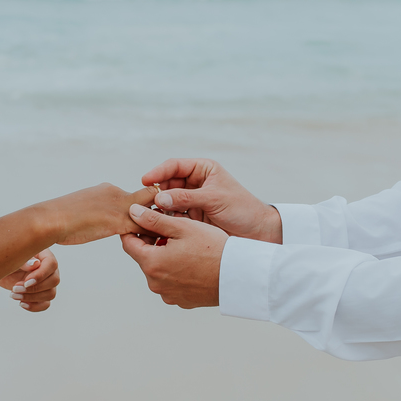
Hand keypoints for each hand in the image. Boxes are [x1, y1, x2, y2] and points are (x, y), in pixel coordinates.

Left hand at [0, 249, 59, 311]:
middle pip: (54, 281)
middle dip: (34, 288)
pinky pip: (45, 304)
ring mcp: (47, 283)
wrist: (0, 271)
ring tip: (14, 295)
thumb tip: (35, 264)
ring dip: (32, 298)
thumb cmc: (7, 261)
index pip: (52, 264)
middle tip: (15, 288)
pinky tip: (21, 303)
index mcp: (44, 255)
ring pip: (50, 294)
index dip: (41, 275)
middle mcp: (49, 269)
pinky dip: (34, 306)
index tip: (26, 282)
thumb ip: (24, 261)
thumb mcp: (13, 258)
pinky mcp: (42, 295)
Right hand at [45, 184, 158, 245]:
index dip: (145, 207)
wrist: (51, 219)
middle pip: (150, 198)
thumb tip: (99, 221)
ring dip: (161, 223)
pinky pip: (145, 227)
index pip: (136, 195)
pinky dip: (154, 235)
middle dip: (159, 211)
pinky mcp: (120, 221)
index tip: (149, 220)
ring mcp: (120, 206)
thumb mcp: (83, 209)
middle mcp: (118, 193)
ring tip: (167, 237)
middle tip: (167, 227)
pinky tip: (157, 246)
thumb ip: (97, 212)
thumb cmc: (60, 218)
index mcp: (109, 189)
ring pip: (152, 211)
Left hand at [120, 204, 227, 307]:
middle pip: (144, 257)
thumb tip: (133, 212)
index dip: (135, 229)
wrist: (238, 276)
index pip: (129, 244)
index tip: (145, 220)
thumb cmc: (213, 250)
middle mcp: (155, 283)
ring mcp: (168, 294)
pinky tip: (193, 262)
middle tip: (172, 229)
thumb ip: (154, 220)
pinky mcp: (181, 300)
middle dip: (153, 242)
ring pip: (158, 270)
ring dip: (165, 257)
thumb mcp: (182, 228)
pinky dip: (177, 272)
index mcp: (151, 264)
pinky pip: (172, 283)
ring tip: (186, 245)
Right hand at [142, 159, 281, 242]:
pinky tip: (155, 226)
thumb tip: (159, 199)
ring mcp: (192, 201)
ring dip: (157, 208)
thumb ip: (186, 198)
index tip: (146, 181)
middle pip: (167, 184)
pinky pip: (173, 217)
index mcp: (203, 170)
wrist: (257, 233)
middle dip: (155, 192)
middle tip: (142, 202)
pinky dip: (164, 220)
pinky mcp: (191, 219)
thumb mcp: (214, 199)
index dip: (159, 172)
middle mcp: (195, 184)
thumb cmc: (242, 209)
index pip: (175, 166)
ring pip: (167, 201)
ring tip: (146, 215)